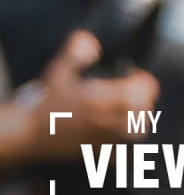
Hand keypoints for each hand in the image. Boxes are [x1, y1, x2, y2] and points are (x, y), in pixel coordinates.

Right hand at [19, 30, 159, 161]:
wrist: (29, 135)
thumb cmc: (45, 103)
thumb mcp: (59, 73)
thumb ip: (75, 54)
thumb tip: (88, 40)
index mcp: (100, 98)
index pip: (141, 90)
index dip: (143, 81)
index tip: (136, 77)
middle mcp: (106, 119)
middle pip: (144, 111)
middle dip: (144, 101)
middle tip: (136, 95)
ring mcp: (103, 138)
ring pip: (137, 132)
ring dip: (138, 121)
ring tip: (132, 114)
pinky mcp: (97, 153)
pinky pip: (123, 153)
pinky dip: (127, 146)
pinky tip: (121, 137)